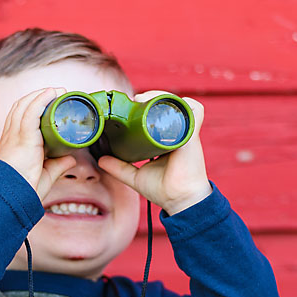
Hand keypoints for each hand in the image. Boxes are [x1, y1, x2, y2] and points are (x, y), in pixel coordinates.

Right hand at [0, 87, 76, 201]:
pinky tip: (51, 93)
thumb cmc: (23, 189)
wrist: (12, 197)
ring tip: (58, 91)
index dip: (34, 107)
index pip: (20, 117)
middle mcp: (12, 135)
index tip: (51, 103)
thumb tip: (71, 159)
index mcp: (14, 143)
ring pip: (25, 105)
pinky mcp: (23, 136)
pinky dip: (41, 99)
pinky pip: (31, 111)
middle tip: (58, 94)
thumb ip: (57, 165)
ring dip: (42, 94)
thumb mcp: (45, 175)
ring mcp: (15, 134)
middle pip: (22, 106)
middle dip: (38, 96)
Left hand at [97, 92, 211, 214]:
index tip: (130, 106)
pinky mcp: (192, 135)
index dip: (145, 106)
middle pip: (166, 104)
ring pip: (178, 103)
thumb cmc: (163, 190)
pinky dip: (185, 103)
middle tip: (134, 100)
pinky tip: (166, 103)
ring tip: (145, 99)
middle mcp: (176, 133)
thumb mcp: (135, 176)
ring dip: (162, 96)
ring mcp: (185, 132)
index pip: (157, 115)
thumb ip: (119, 168)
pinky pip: (195, 110)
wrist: (179, 200)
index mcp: (165, 140)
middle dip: (150, 97)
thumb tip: (101, 160)